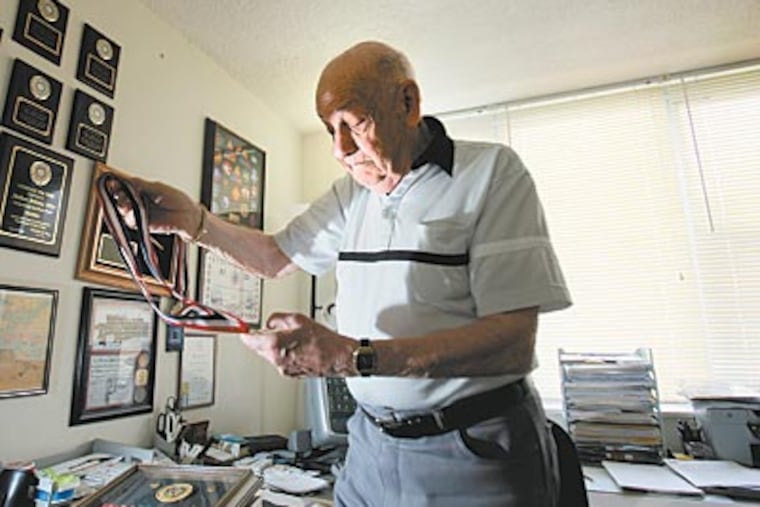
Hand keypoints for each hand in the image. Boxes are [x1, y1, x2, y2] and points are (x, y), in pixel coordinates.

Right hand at [105, 173, 201, 240]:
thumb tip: (125, 178)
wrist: (189, 217)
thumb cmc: (178, 201)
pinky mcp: (142, 225)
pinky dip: (129, 216)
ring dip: (121, 206)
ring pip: (122, 210)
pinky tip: (131, 211)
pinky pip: (130, 221)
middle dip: (115, 195)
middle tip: (117, 191)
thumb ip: (140, 184)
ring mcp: (139, 213)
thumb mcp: (158, 188)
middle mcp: (138, 202)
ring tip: (125, 202)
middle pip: (119, 198)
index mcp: (142, 190)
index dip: (115, 184)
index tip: (111, 181)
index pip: (123, 186)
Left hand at [240, 312, 355, 376]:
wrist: (339, 358)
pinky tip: (298, 347)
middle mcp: (277, 359)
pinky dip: (284, 353)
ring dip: (274, 346)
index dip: (245, 332)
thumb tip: (270, 321)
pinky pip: (280, 361)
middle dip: (261, 338)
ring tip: (292, 337)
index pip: (249, 340)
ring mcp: (283, 368)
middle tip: (270, 329)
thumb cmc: (324, 341)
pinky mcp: (290, 373)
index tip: (241, 329)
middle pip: (257, 348)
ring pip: (269, 355)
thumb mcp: (299, 320)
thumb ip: (278, 318)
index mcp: (275, 345)